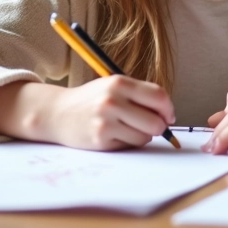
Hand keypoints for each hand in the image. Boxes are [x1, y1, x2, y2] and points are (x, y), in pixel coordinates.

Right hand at [45, 76, 175, 149]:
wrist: (58, 113)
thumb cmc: (91, 100)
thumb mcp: (113, 87)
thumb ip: (139, 95)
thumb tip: (168, 114)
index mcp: (119, 83)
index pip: (158, 96)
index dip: (168, 109)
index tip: (169, 116)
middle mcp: (112, 100)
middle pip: (156, 121)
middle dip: (160, 127)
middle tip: (153, 127)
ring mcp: (106, 120)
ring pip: (145, 136)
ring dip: (143, 135)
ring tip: (129, 128)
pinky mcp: (101, 138)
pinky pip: (130, 145)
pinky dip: (128, 142)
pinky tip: (115, 134)